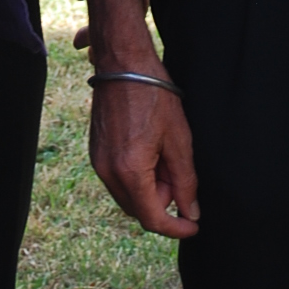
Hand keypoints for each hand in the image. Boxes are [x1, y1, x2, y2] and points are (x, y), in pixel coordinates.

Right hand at [89, 77, 199, 237]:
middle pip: (138, 209)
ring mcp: (98, 161)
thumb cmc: (154, 94)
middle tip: (179, 176)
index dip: (175, 227)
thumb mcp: (179, 138)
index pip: (152, 218)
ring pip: (128, 195)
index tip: (193, 225)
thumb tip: (190, 212)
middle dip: (163, 202)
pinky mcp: (95, 151)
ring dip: (149, 189)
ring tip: (166, 158)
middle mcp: (108, 171)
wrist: (123, 62)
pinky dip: (136, 177)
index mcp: (130, 170)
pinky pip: (117, 179)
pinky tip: (151, 152)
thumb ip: (185, 181)